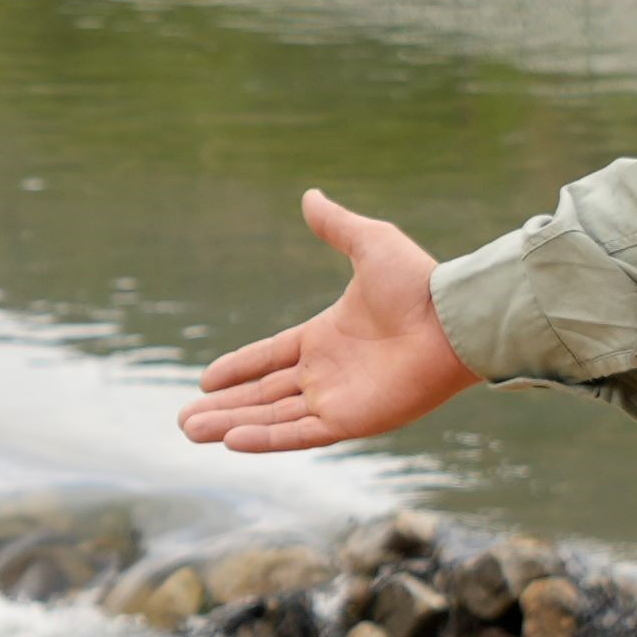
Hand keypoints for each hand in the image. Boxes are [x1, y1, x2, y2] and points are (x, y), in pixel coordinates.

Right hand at [179, 190, 478, 454]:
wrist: (453, 320)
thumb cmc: (418, 284)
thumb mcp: (370, 244)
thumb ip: (337, 226)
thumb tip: (310, 196)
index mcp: (327, 336)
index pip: (271, 357)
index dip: (239, 368)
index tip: (206, 380)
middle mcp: (328, 372)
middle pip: (264, 393)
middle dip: (224, 406)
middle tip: (184, 419)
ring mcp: (338, 399)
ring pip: (272, 416)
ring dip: (231, 424)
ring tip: (190, 430)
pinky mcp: (350, 420)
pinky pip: (298, 433)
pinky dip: (265, 438)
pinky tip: (230, 440)